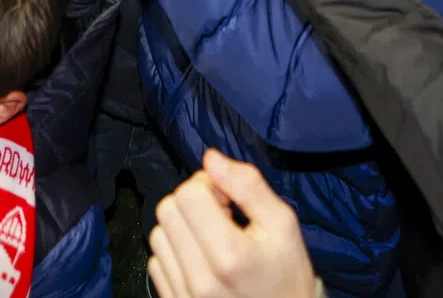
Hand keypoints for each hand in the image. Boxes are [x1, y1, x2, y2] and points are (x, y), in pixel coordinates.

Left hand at [149, 150, 318, 297]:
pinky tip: (200, 257)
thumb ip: (248, 185)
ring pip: (158, 234)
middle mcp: (200, 278)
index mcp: (229, 255)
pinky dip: (175, 252)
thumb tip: (211, 158)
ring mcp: (184, 294)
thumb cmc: (287, 273)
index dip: (208, 185)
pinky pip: (156, 262)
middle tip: (221, 215)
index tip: (227, 199)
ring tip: (211, 237)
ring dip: (181, 227)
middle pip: (168, 210)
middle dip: (192, 202)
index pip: (189, 193)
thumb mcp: (282, 224)